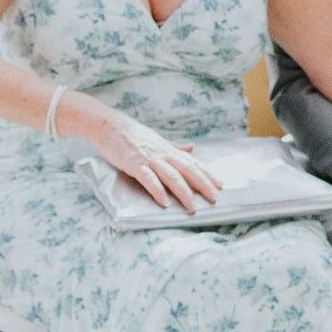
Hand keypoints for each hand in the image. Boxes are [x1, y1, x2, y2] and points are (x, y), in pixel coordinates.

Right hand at [72, 101, 222, 213]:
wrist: (109, 125)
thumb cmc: (133, 135)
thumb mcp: (157, 140)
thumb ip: (174, 146)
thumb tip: (192, 148)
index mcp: (169, 149)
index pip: (193, 163)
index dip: (208, 174)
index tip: (221, 185)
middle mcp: (163, 154)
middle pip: (188, 170)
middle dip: (203, 184)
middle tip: (215, 198)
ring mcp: (149, 158)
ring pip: (171, 176)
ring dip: (184, 192)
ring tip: (193, 206)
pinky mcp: (134, 164)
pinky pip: (149, 179)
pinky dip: (158, 190)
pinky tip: (165, 202)